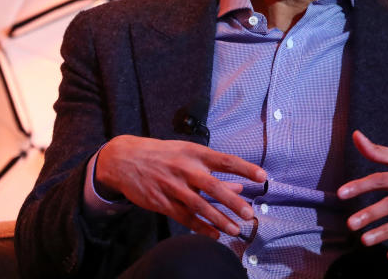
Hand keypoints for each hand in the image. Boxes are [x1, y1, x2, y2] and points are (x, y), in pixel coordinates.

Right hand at [95, 135, 266, 238]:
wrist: (124, 159)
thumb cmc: (162, 155)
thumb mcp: (187, 154)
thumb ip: (213, 171)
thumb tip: (240, 186)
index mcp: (194, 153)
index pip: (225, 160)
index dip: (245, 168)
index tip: (263, 176)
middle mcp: (185, 169)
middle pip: (213, 186)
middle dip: (232, 202)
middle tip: (249, 213)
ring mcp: (172, 187)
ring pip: (199, 206)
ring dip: (219, 219)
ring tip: (235, 230)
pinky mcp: (162, 202)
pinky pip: (185, 218)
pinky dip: (201, 228)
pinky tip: (214, 235)